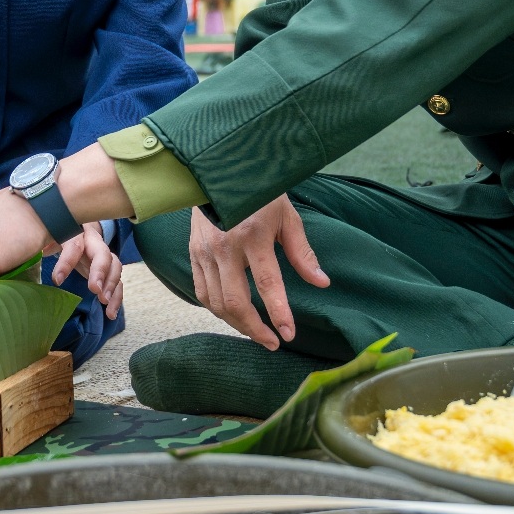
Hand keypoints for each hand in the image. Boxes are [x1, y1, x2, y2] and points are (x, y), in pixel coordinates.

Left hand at [52, 222, 123, 319]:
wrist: (77, 228)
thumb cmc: (59, 235)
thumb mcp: (49, 236)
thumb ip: (43, 243)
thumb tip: (31, 251)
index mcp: (76, 234)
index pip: (73, 246)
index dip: (66, 262)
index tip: (57, 280)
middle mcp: (94, 243)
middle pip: (102, 254)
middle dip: (100, 271)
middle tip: (95, 289)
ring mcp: (104, 256)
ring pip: (115, 267)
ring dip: (111, 285)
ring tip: (104, 301)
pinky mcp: (109, 269)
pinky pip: (117, 282)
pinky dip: (116, 297)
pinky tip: (111, 313)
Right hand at [187, 197, 327, 349]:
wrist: (216, 171)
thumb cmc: (258, 191)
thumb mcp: (286, 215)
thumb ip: (302, 252)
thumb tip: (321, 282)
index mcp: (253, 236)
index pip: (267, 284)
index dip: (279, 313)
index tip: (288, 334)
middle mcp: (224, 248)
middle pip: (235, 302)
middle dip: (255, 329)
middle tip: (273, 343)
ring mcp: (204, 252)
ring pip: (216, 303)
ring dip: (237, 324)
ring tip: (256, 333)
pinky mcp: (193, 253)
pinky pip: (202, 292)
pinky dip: (217, 309)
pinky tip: (233, 315)